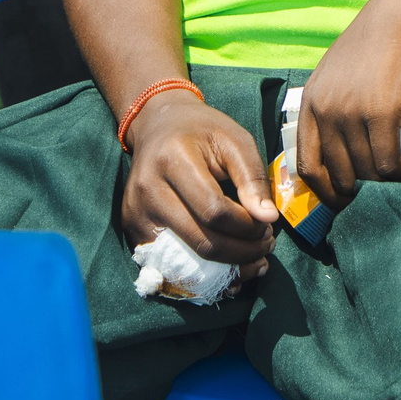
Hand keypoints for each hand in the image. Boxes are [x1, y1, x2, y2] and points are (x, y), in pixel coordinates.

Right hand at [119, 92, 276, 270]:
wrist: (157, 126)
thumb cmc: (202, 131)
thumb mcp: (235, 140)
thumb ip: (253, 178)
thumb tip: (267, 219)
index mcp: (173, 160)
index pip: (214, 211)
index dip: (247, 227)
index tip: (267, 225)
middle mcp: (148, 190)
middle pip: (200, 241)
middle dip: (241, 252)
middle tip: (266, 246)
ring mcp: (135, 213)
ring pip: (185, 261)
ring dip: (225, 269)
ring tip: (252, 258)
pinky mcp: (132, 230)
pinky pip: (170, 265)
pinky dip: (202, 273)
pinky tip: (227, 267)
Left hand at [296, 0, 400, 208]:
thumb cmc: (379, 39)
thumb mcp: (339, 70)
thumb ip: (332, 100)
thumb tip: (339, 144)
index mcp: (311, 102)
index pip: (307, 165)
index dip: (325, 190)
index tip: (346, 197)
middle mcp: (326, 110)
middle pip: (339, 175)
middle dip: (360, 192)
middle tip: (383, 185)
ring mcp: (352, 112)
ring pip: (368, 172)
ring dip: (390, 179)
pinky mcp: (383, 112)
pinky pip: (390, 162)